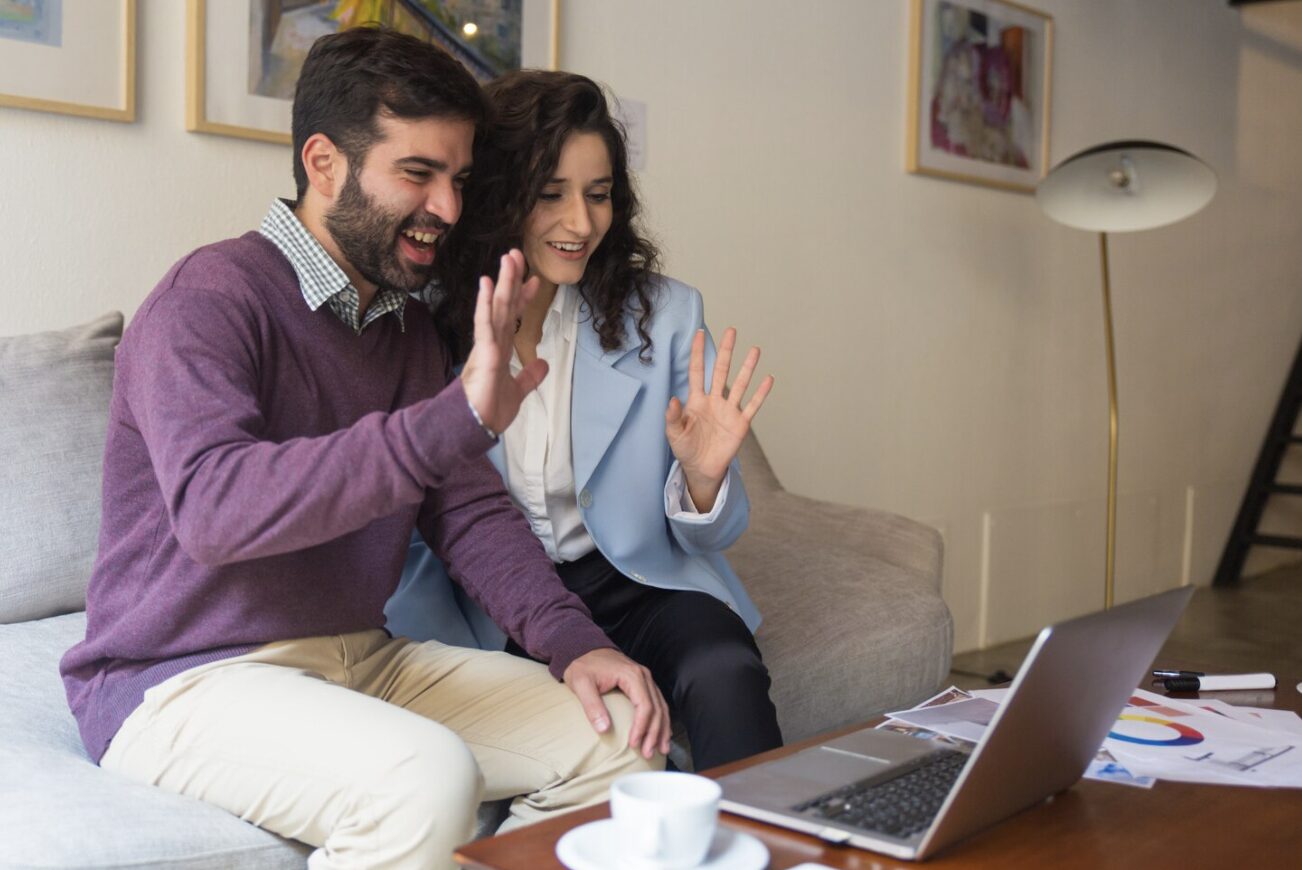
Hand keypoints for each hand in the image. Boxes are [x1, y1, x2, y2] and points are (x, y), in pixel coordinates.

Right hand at [459, 250, 546, 433]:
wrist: (475, 427)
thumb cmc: (489, 410)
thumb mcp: (518, 391)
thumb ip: (529, 376)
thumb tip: (544, 363)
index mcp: (501, 348)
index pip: (514, 317)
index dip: (524, 298)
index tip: (535, 280)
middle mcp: (493, 342)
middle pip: (504, 305)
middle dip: (512, 280)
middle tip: (518, 254)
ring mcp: (487, 346)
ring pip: (496, 307)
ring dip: (502, 283)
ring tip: (507, 259)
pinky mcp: (484, 354)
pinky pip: (484, 324)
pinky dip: (485, 304)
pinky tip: (487, 285)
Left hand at [563, 648, 670, 758]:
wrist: (584, 648)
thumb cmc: (582, 666)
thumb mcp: (581, 684)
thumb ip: (592, 706)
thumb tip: (604, 729)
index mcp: (632, 675)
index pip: (644, 705)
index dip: (642, 727)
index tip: (634, 744)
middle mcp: (644, 676)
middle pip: (657, 708)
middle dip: (654, 733)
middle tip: (648, 753)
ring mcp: (645, 679)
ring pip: (661, 706)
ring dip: (662, 729)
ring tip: (661, 749)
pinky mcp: (643, 683)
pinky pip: (657, 703)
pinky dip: (661, 720)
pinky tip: (661, 733)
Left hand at [665, 328, 773, 510]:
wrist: (701, 468)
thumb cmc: (686, 449)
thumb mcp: (674, 434)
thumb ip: (673, 416)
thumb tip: (673, 399)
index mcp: (696, 400)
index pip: (697, 371)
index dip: (698, 353)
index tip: (699, 333)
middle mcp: (714, 401)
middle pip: (721, 371)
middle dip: (726, 351)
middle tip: (731, 331)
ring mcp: (729, 411)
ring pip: (740, 384)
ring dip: (747, 368)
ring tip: (755, 350)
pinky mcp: (740, 424)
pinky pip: (752, 406)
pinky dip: (761, 393)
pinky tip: (768, 379)